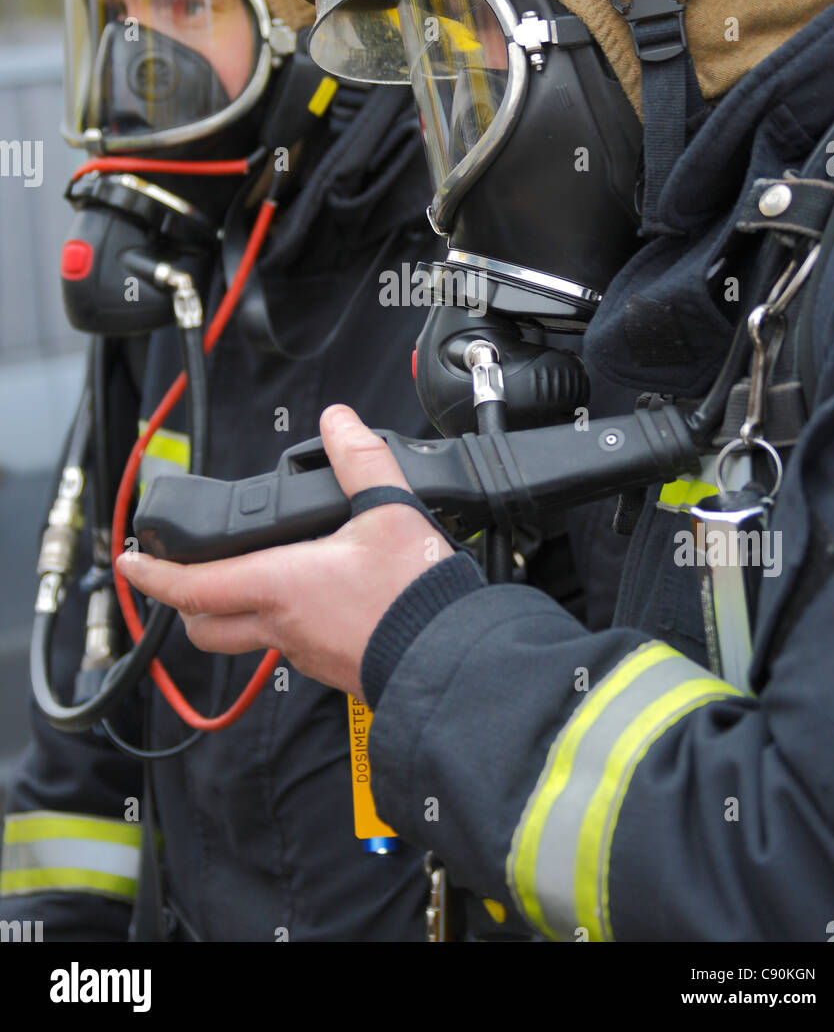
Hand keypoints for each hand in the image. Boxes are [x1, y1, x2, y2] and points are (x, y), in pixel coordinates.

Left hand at [117, 405, 452, 699]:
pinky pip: (289, 646)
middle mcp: (281, 625)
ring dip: (234, 613)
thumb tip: (338, 423)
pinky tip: (313, 598)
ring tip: (248, 580)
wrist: (449, 656)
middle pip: (206, 624)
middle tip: (181, 576)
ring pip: (247, 638)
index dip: (152, 573)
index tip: (130, 561)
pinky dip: (282, 622)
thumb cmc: (414, 597)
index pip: (191, 586)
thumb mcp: (390, 512)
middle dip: (184, 601)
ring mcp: (305, 652)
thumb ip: (359, 461)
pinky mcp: (331, 665)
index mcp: (279, 585)